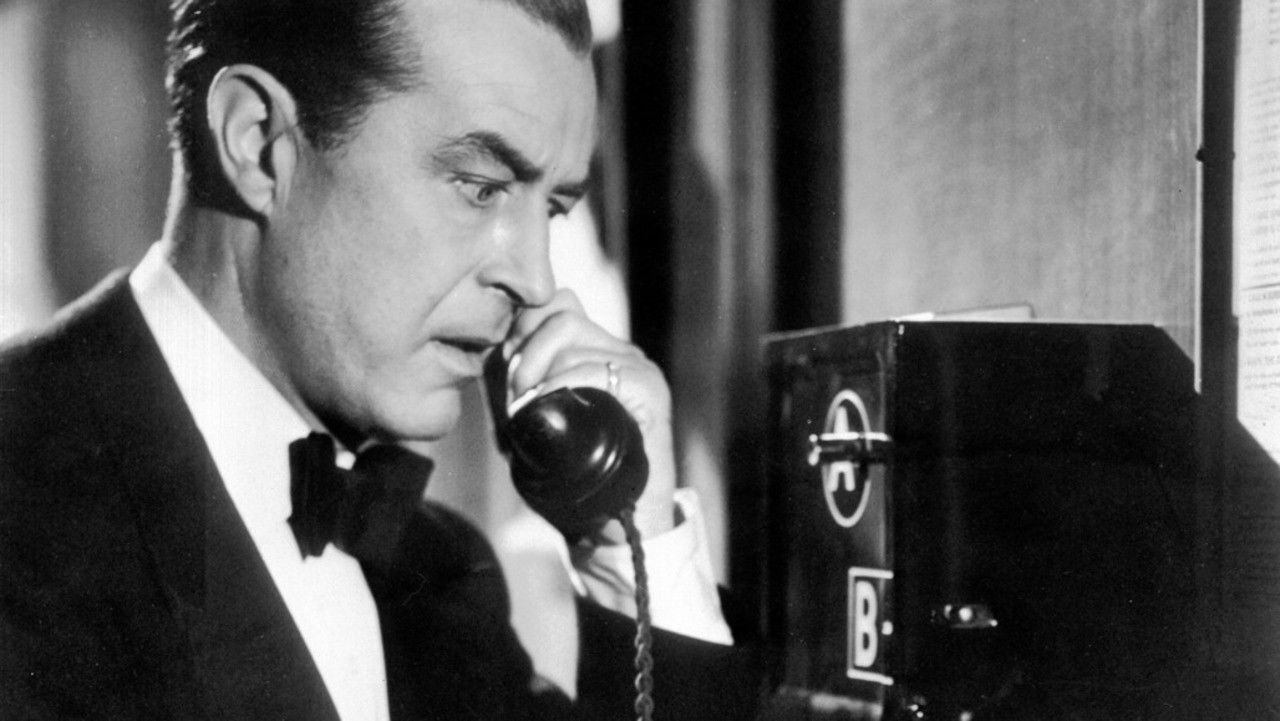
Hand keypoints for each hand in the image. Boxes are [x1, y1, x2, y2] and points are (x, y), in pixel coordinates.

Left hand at [502, 289, 676, 543]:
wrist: (620, 523)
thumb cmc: (575, 477)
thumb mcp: (535, 423)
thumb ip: (517, 390)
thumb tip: (490, 359)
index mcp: (596, 352)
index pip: (555, 304)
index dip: (521, 328)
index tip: (505, 373)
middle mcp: (619, 350)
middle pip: (560, 312)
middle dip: (523, 348)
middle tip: (511, 395)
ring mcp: (636, 365)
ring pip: (571, 331)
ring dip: (535, 367)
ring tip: (524, 407)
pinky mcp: (649, 387)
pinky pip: (596, 366)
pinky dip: (561, 383)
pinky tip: (545, 405)